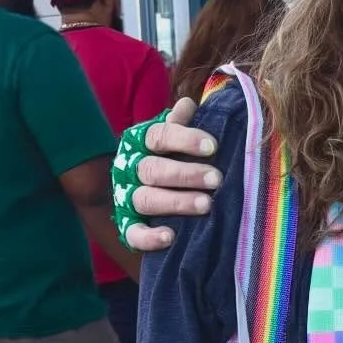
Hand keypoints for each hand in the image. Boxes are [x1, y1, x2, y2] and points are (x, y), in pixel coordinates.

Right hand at [126, 98, 222, 251]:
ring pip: (146, 199)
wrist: (141, 190)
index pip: (159, 136)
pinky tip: (170, 236)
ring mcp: (127, 198)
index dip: (184, 139)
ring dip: (176, 201)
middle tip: (216, 179)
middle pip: (153, 169)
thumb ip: (181, 123)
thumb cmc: (169, 158)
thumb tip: (189, 104)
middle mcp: (131, 168)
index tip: (212, 146)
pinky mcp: (128, 226)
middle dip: (186, 174)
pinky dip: (149, 237)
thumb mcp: (174, 138)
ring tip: (206, 205)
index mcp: (142, 143)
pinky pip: (133, 233)